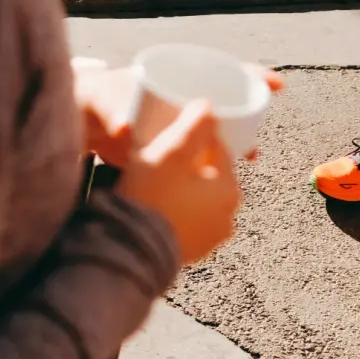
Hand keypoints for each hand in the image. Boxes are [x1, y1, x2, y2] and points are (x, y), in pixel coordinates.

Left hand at [75, 59, 284, 165]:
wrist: (87, 122)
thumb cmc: (100, 100)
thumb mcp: (108, 103)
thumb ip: (115, 113)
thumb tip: (123, 128)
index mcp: (181, 76)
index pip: (225, 71)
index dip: (253, 76)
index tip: (276, 84)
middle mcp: (189, 96)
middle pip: (231, 102)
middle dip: (250, 116)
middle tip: (256, 141)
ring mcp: (186, 120)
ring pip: (222, 129)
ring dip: (237, 142)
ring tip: (247, 159)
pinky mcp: (180, 143)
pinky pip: (208, 149)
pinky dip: (219, 159)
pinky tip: (226, 176)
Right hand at [117, 101, 240, 264]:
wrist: (129, 248)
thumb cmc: (151, 197)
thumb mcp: (171, 151)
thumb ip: (194, 125)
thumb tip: (209, 106)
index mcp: (230, 188)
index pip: (218, 148)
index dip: (194, 135)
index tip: (172, 132)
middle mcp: (228, 215)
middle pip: (210, 174)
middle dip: (190, 162)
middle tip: (160, 156)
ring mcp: (212, 237)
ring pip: (200, 197)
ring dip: (184, 187)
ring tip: (156, 180)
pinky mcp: (194, 251)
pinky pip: (189, 221)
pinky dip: (177, 210)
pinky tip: (158, 205)